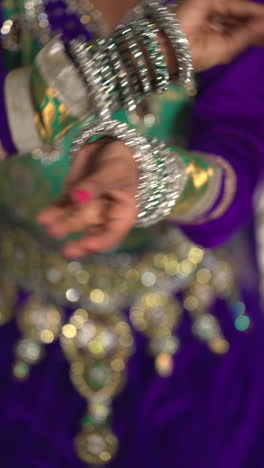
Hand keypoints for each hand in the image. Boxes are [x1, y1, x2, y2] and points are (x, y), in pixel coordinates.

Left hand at [36, 140, 137, 257]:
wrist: (109, 147)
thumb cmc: (120, 162)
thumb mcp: (113, 171)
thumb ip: (95, 185)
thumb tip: (77, 197)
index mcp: (122, 214)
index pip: (113, 234)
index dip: (101, 242)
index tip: (88, 245)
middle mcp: (104, 217)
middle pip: (91, 233)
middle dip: (77, 240)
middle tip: (66, 248)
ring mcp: (86, 209)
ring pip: (73, 221)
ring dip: (62, 225)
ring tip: (48, 225)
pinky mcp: (71, 199)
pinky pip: (61, 209)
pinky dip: (52, 213)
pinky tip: (43, 217)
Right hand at [176, 0, 263, 71]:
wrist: (173, 49)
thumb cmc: (195, 55)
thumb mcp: (225, 50)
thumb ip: (245, 37)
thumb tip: (263, 26)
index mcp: (215, 36)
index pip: (239, 32)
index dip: (256, 34)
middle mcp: (216, 21)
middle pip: (242, 21)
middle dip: (258, 26)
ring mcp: (214, 9)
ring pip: (241, 12)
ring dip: (257, 18)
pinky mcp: (210, 1)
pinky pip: (236, 5)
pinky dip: (251, 11)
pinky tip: (262, 16)